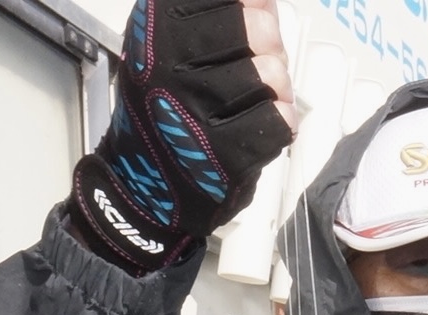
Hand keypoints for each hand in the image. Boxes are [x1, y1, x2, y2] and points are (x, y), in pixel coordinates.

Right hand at [69, 0, 296, 271]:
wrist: (146, 184)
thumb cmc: (166, 107)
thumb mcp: (168, 41)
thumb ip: (214, 9)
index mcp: (153, 27)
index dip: (252, 3)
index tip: (254, 11)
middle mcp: (167, 65)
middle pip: (260, 29)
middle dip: (269, 43)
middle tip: (255, 59)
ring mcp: (194, 110)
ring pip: (273, 76)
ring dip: (275, 88)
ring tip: (250, 99)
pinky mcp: (223, 154)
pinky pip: (281, 120)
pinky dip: (279, 123)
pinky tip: (253, 127)